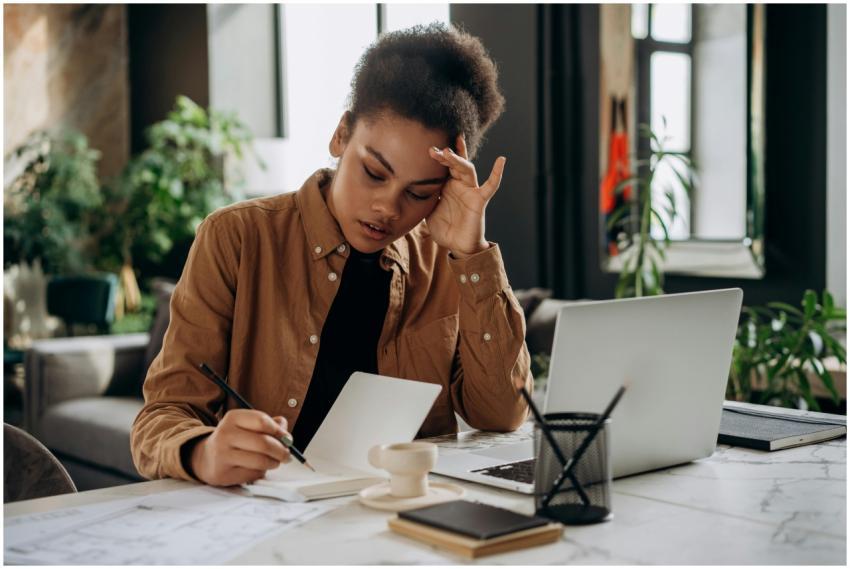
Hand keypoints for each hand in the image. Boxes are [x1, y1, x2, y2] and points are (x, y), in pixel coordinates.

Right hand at [190, 409, 290, 486]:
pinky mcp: (223, 474)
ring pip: (260, 461)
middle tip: (287, 455)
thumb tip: (285, 433)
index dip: (279, 431)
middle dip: (281, 451)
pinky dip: (261, 472)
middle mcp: (225, 434)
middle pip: (263, 443)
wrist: (206, 457)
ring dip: (274, 463)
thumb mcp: (248, 425)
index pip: (262, 421)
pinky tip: (258, 468)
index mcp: (233, 418)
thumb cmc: (234, 440)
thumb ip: (270, 425)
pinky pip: (253, 474)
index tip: (287, 438)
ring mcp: (222, 455)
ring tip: (275, 462)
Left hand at [426, 135, 505, 256]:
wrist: (458, 246)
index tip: (426, 150)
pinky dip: (497, 173)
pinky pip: (491, 186)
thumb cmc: (445, 229)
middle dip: (444, 156)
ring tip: (448, 152)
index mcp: (447, 187)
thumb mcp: (429, 212)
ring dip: (458, 160)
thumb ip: (425, 198)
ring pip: (467, 170)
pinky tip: (501, 160)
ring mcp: (470, 191)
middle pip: (454, 164)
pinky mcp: (480, 200)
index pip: (443, 168)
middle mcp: (459, 186)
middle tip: (432, 150)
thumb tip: (413, 185)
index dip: (437, 159)